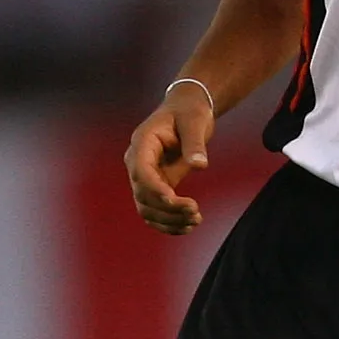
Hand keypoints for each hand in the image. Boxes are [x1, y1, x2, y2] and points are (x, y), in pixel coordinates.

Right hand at [124, 92, 213, 233]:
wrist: (187, 111)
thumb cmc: (189, 112)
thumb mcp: (195, 122)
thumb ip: (195, 143)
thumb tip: (200, 165)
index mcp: (143, 143)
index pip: (141, 172)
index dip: (155, 188)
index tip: (175, 200)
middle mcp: (138, 162)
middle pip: (143, 195)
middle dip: (167, 209)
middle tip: (196, 213)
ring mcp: (145, 176)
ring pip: (147, 208)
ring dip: (168, 220)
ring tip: (195, 221)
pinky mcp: (156, 186)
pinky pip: (155, 210)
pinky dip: (168, 223)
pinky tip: (188, 227)